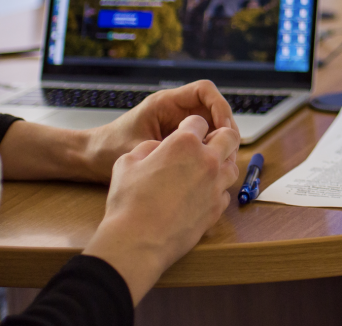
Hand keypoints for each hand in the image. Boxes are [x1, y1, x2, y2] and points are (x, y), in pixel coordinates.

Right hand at [83, 115, 238, 304]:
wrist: (138, 240)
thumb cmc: (129, 200)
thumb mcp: (127, 161)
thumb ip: (147, 148)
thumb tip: (157, 148)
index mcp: (184, 143)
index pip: (199, 121)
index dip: (190, 124)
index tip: (184, 131)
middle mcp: (206, 161)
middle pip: (229, 137)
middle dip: (218, 136)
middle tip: (203, 144)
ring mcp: (215, 186)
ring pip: (232, 165)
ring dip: (221, 162)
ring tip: (203, 168)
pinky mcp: (217, 209)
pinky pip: (224, 191)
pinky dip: (216, 188)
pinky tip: (200, 193)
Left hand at [84, 80, 238, 182]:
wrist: (92, 157)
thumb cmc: (109, 148)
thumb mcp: (139, 147)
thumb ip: (168, 148)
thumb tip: (200, 152)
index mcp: (164, 103)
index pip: (204, 91)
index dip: (221, 107)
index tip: (224, 130)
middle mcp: (173, 110)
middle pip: (213, 110)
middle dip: (225, 128)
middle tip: (228, 153)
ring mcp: (175, 125)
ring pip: (210, 127)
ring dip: (218, 142)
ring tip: (220, 164)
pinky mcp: (174, 140)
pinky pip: (199, 141)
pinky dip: (207, 152)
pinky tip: (206, 169)